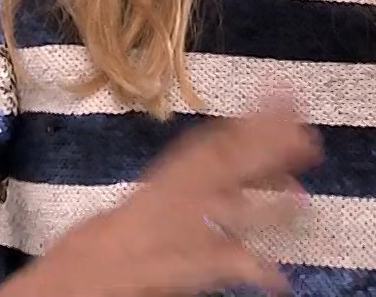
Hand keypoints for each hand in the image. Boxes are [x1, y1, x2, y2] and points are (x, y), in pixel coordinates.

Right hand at [5, 99, 321, 295]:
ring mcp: (172, 235)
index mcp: (159, 185)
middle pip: (220, 167)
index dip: (247, 121)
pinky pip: (214, 269)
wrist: (67, 281)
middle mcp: (167, 201)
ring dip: (266, 206)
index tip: (282, 97)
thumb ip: (171, 193)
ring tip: (302, 200)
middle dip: (264, 150)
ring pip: (224, 214)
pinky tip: (276, 277)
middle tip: (308, 135)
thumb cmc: (94, 250)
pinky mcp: (173, 271)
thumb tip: (208, 175)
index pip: (208, 145)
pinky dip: (247, 270)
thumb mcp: (134, 209)